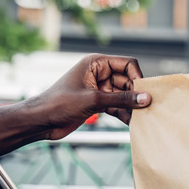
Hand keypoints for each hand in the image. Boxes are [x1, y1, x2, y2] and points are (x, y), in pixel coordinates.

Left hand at [26, 54, 151, 140]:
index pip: (127, 64)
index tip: (145, 93)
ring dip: (132, 107)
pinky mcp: (98, 104)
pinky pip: (118, 106)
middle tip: (147, 109)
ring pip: (124, 96)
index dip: (138, 77)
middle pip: (128, 81)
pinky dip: (125, 114)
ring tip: (141, 119)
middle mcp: (99, 74)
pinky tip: (132, 124)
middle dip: (136, 94)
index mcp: (96, 64)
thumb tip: (145, 98)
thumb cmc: (60, 103)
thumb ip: (122, 99)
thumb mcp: (94, 100)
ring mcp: (99, 89)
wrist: (41, 121)